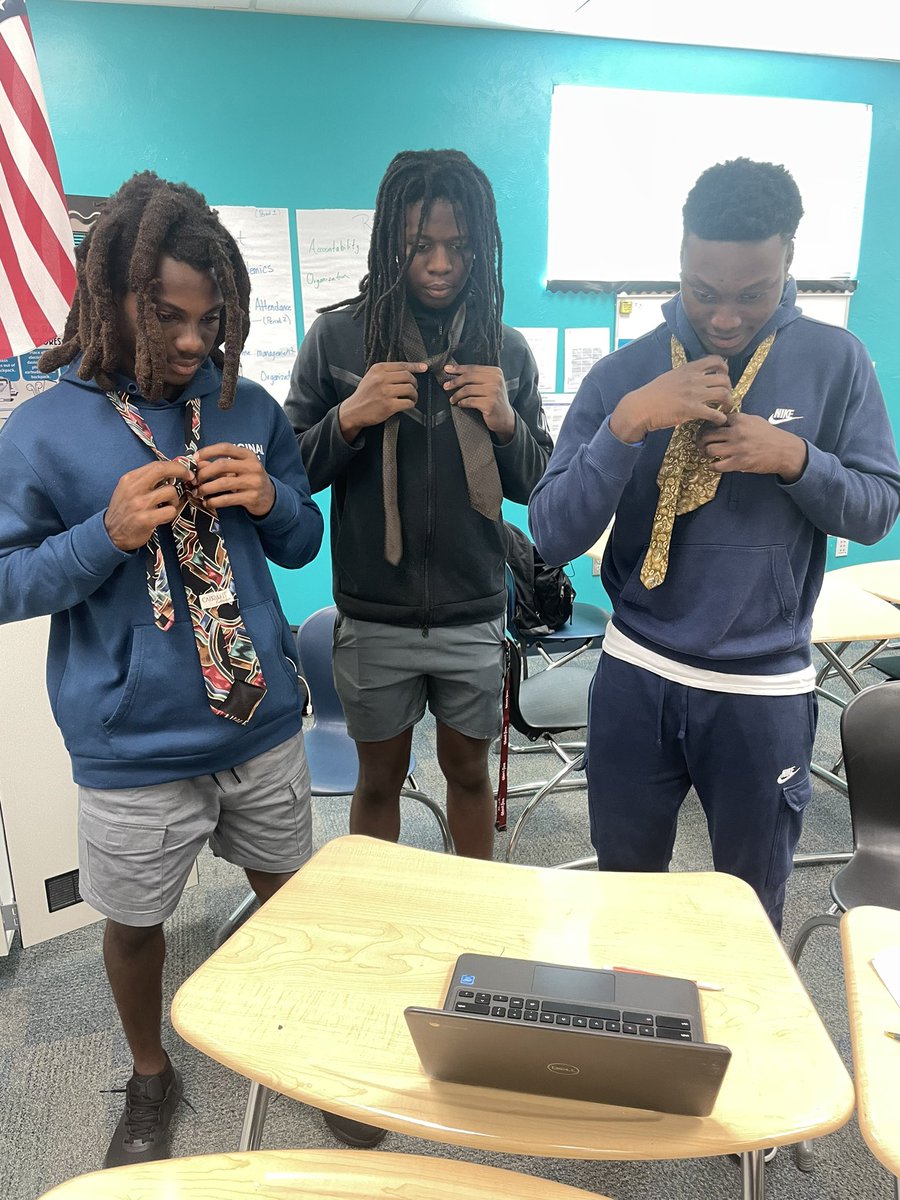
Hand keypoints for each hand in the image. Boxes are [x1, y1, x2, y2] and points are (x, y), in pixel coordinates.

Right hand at [105, 459, 193, 550]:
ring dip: (174, 500)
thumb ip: (146, 480)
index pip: (156, 465)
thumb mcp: (128, 489)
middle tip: (188, 478)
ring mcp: (140, 504)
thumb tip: (170, 472)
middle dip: (180, 471)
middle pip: (163, 471)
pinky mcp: (146, 519)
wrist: (111, 534)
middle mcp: (134, 489)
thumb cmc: (124, 510)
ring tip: (167, 505)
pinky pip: (170, 511)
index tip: (184, 470)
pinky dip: (171, 513)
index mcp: (129, 479)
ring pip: (171, 492)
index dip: (175, 465)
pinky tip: (163, 516)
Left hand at [192, 443, 275, 517]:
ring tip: (198, 492)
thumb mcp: (237, 469)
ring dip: (206, 488)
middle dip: (204, 473)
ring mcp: (253, 482)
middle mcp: (252, 467)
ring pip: (223, 483)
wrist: (270, 497)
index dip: (208, 451)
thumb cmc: (249, 479)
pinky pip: (228, 499)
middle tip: (194, 480)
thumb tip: (197, 463)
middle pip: (222, 465)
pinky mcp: (252, 497)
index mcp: (248, 455)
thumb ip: (218, 465)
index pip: (225, 448)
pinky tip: (207, 502)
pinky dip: (214, 501)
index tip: (194, 458)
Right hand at [338, 361, 425, 442]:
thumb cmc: (364, 395)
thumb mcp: (371, 377)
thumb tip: (406, 370)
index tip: (424, 367)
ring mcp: (385, 392)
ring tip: (411, 398)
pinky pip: (408, 403)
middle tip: (413, 388)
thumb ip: (386, 372)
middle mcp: (381, 379)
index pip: (402, 365)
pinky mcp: (389, 405)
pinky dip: (411, 404)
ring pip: (410, 389)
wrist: (353, 411)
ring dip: (414, 395)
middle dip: (414, 383)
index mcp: (378, 369)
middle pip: (408, 376)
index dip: (415, 366)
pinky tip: (408, 405)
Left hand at [443, 364, 514, 442]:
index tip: (447, 369)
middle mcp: (496, 380)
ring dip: (457, 395)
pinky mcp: (490, 404)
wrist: (505, 418)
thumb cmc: (494, 400)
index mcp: (496, 372)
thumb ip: (478, 377)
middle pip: (469, 377)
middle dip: (454, 382)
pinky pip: (470, 401)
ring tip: (452, 399)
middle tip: (446, 386)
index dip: (458, 369)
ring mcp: (494, 392)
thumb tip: (455, 371)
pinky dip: (462, 403)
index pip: (473, 368)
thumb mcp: (490, 385)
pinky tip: (460, 404)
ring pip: (467, 389)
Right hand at [610, 356, 732, 443]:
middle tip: (724, 399)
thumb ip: (685, 374)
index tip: (722, 378)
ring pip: (724, 394)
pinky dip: (721, 418)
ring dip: (729, 403)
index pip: (716, 360)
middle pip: (724, 379)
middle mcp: (694, 379)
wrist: (641, 407)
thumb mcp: (671, 376)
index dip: (724, 369)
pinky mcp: (691, 410)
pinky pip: (715, 413)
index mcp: (689, 369)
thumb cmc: (652, 394)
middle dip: (729, 390)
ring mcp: (694, 394)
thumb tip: (695, 375)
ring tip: (724, 410)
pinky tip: (718, 421)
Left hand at [696, 413, 807, 481]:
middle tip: (700, 443)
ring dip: (705, 453)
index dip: (707, 426)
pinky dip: (712, 466)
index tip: (706, 431)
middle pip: (707, 435)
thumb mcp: (754, 420)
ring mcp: (738, 448)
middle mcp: (737, 432)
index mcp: (740, 419)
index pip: (714, 420)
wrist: (784, 450)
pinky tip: (714, 465)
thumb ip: (737, 420)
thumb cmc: (769, 435)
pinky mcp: (740, 462)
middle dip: (700, 440)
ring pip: (709, 449)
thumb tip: (719, 420)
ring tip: (707, 454)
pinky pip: (717, 465)